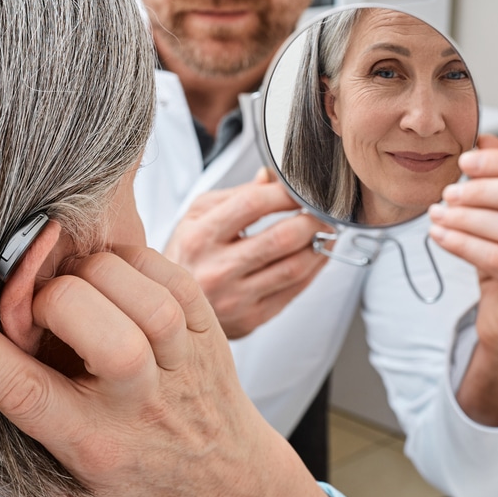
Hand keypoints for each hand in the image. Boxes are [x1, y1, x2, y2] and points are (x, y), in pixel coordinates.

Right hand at [0, 246, 331, 496]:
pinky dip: (126, 260)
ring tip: (77, 292)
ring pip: (130, 289)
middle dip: (47, 301)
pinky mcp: (206, 323)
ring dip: (88, 276)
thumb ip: (9, 465)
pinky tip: (112, 281)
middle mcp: (139, 401)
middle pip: (89, 327)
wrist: (226, 475)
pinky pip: (161, 268)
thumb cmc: (131, 481)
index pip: (24, 391)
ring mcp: (179, 359)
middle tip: (40, 311)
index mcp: (93, 443)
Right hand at [165, 169, 327, 338]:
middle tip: (325, 211)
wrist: (172, 306)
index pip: (252, 205)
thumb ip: (236, 195)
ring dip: (320, 246)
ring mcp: (235, 298)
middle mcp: (216, 269)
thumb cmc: (187, 255)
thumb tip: (272, 178)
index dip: (285, 193)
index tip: (303, 188)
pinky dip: (314, 270)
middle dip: (312, 220)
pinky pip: (294, 291)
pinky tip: (317, 256)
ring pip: (294, 267)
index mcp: (200, 237)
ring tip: (325, 232)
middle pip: (280, 238)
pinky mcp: (252, 318)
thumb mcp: (196, 216)